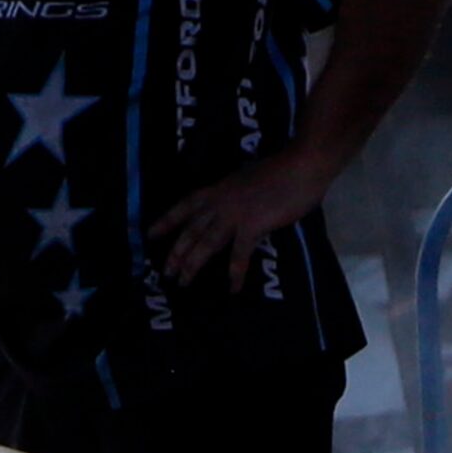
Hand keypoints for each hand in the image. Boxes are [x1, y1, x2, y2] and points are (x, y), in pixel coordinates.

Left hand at [150, 149, 338, 290]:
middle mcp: (219, 203)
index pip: (184, 207)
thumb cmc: (280, 170)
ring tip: (183, 282)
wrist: (302, 165)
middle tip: (165, 272)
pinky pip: (238, 255)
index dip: (166, 221)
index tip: (149, 235)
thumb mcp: (244, 179)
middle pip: (190, 231)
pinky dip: (235, 273)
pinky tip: (232, 288)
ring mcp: (234, 215)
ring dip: (192, 265)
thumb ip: (233, 195)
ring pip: (205, 245)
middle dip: (175, 253)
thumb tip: (229, 209)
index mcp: (217, 190)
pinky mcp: (252, 226)